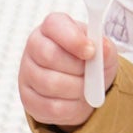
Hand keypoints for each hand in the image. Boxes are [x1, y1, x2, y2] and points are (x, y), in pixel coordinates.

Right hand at [19, 11, 119, 129]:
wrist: (84, 86)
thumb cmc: (91, 61)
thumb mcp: (103, 51)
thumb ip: (105, 48)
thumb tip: (104, 48)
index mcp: (52, 27)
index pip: (54, 25)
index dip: (73, 39)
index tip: (91, 52)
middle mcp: (34, 45)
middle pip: (49, 55)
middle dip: (77, 68)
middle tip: (92, 74)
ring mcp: (27, 72)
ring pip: (50, 83)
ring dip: (77, 89)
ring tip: (86, 88)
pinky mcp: (28, 98)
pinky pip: (51, 106)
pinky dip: (71, 107)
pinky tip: (77, 100)